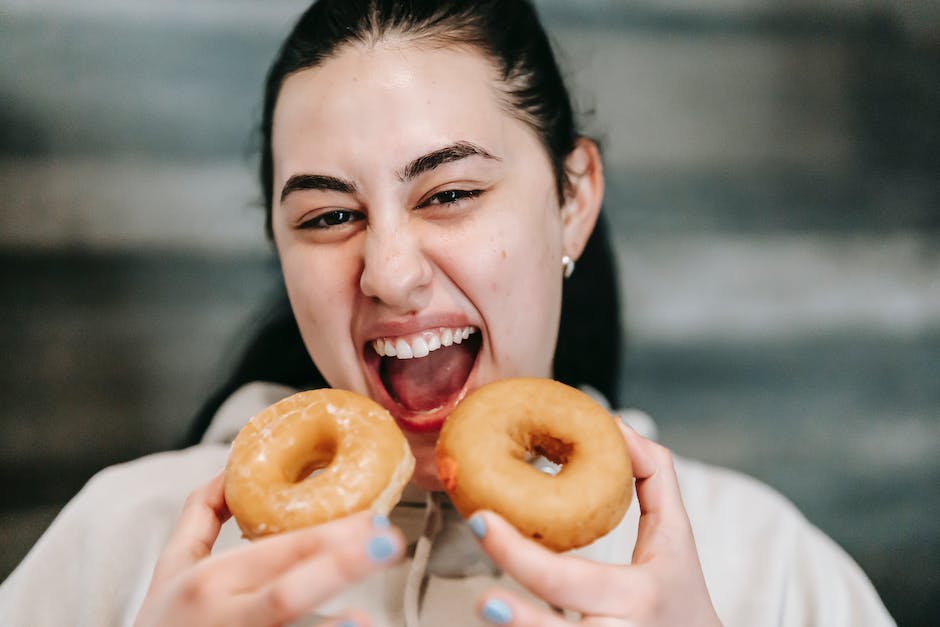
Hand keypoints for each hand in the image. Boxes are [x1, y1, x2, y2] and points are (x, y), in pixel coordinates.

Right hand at [134, 473, 403, 626]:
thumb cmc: (163, 625)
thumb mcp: (171, 568)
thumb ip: (200, 517)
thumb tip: (233, 469)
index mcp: (208, 580)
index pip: (278, 551)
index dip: (329, 533)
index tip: (372, 518)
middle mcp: (222, 618)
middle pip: (286, 593)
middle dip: (340, 566)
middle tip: (388, 544)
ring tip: (365, 620)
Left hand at [468, 424, 721, 625]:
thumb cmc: (680, 593)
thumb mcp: (677, 537)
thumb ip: (654, 478)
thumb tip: (617, 427)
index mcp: (635, 595)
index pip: (566, 577)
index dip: (518, 553)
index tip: (480, 521)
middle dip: (516, 621)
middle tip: (481, 600)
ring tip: (487, 610)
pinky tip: (505, 620)